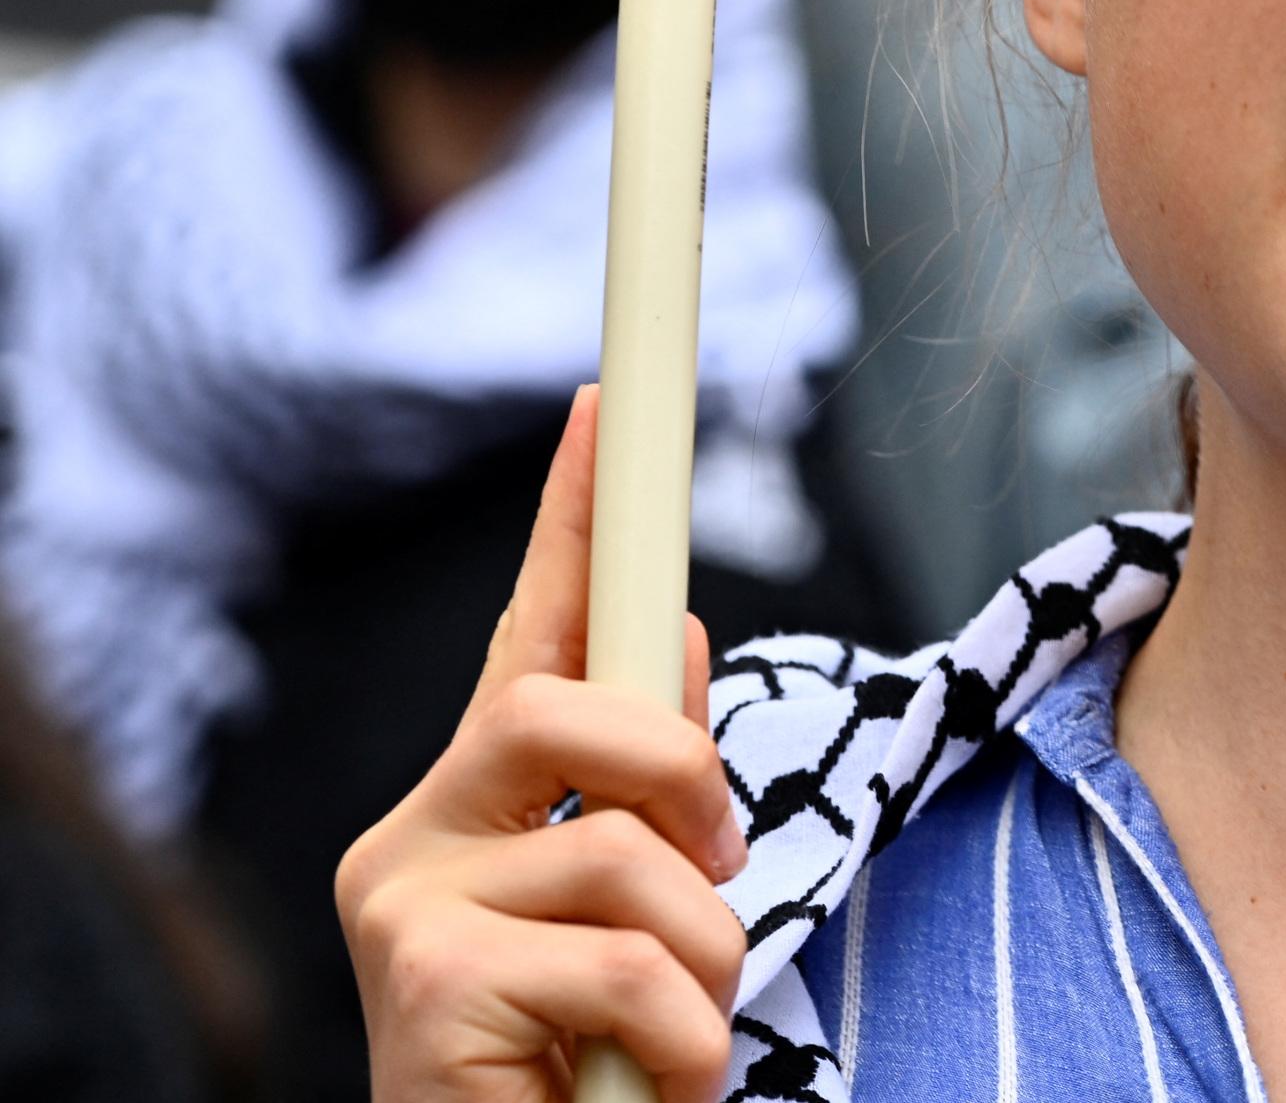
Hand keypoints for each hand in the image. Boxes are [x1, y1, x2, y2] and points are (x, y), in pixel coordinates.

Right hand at [337, 389, 746, 1102]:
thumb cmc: (579, 1062)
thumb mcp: (633, 913)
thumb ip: (640, 791)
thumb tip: (671, 637)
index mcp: (468, 812)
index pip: (524, 635)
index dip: (570, 521)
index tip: (606, 411)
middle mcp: (411, 840)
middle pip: (563, 709)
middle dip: (681, 779)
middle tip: (719, 878)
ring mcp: (405, 908)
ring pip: (627, 853)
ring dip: (703, 957)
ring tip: (672, 1038)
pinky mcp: (424, 982)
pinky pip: (630, 961)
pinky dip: (683, 1037)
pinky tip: (648, 1086)